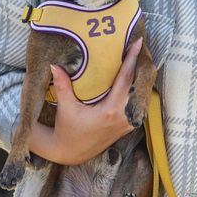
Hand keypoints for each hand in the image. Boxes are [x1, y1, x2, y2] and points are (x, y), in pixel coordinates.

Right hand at [30, 39, 144, 165]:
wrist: (70, 152)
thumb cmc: (67, 129)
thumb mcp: (65, 107)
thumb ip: (63, 85)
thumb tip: (55, 65)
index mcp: (110, 111)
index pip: (125, 80)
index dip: (131, 60)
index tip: (137, 44)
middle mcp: (123, 117)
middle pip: (138, 86)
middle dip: (140, 66)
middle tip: (141, 47)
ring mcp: (127, 123)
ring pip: (141, 96)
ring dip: (141, 78)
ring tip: (140, 59)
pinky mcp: (127, 127)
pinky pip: (138, 105)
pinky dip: (138, 91)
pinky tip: (137, 80)